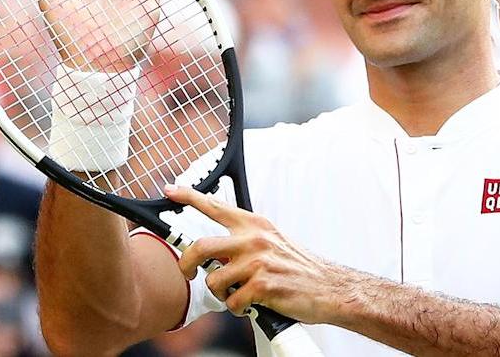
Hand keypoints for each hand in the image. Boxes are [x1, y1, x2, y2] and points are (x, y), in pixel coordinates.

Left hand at [164, 184, 346, 323]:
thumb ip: (244, 241)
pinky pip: (232, 302)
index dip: (189, 196)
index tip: (171, 190)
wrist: (328, 286)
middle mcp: (254, 239)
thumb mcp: (272, 241)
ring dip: (222, 294)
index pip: (215, 206)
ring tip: (238, 294)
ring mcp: (257, 262)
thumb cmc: (298, 267)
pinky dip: (238, 309)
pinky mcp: (262, 285)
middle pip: (200, 246)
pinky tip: (252, 305)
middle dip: (187, 264)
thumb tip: (215, 250)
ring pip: (214, 280)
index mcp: (255, 224)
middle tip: (189, 272)